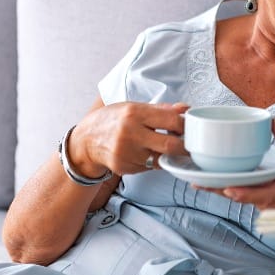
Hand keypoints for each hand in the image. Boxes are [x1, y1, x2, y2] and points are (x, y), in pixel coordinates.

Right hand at [70, 101, 189, 176]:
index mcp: (135, 113)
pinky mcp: (125, 167)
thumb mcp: (134, 107)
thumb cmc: (113, 120)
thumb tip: (186, 109)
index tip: (189, 127)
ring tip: (166, 148)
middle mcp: (131, 133)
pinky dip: (153, 162)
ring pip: (161, 159)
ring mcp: (127, 153)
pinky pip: (149, 168)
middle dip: (184, 147)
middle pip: (170, 145)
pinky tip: (147, 154)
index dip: (185, 125)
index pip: (172, 121)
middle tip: (189, 145)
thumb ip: (162, 109)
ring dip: (168, 156)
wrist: (85, 140)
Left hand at [198, 119, 274, 207]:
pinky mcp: (267, 205)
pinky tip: (218, 181)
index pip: (257, 195)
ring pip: (242, 198)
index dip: (239, 192)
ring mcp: (268, 206)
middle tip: (196, 181)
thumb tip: (272, 122)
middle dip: (218, 189)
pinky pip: (248, 198)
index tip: (224, 187)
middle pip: (241, 197)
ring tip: (201, 180)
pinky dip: (234, 190)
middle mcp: (272, 202)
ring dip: (223, 189)